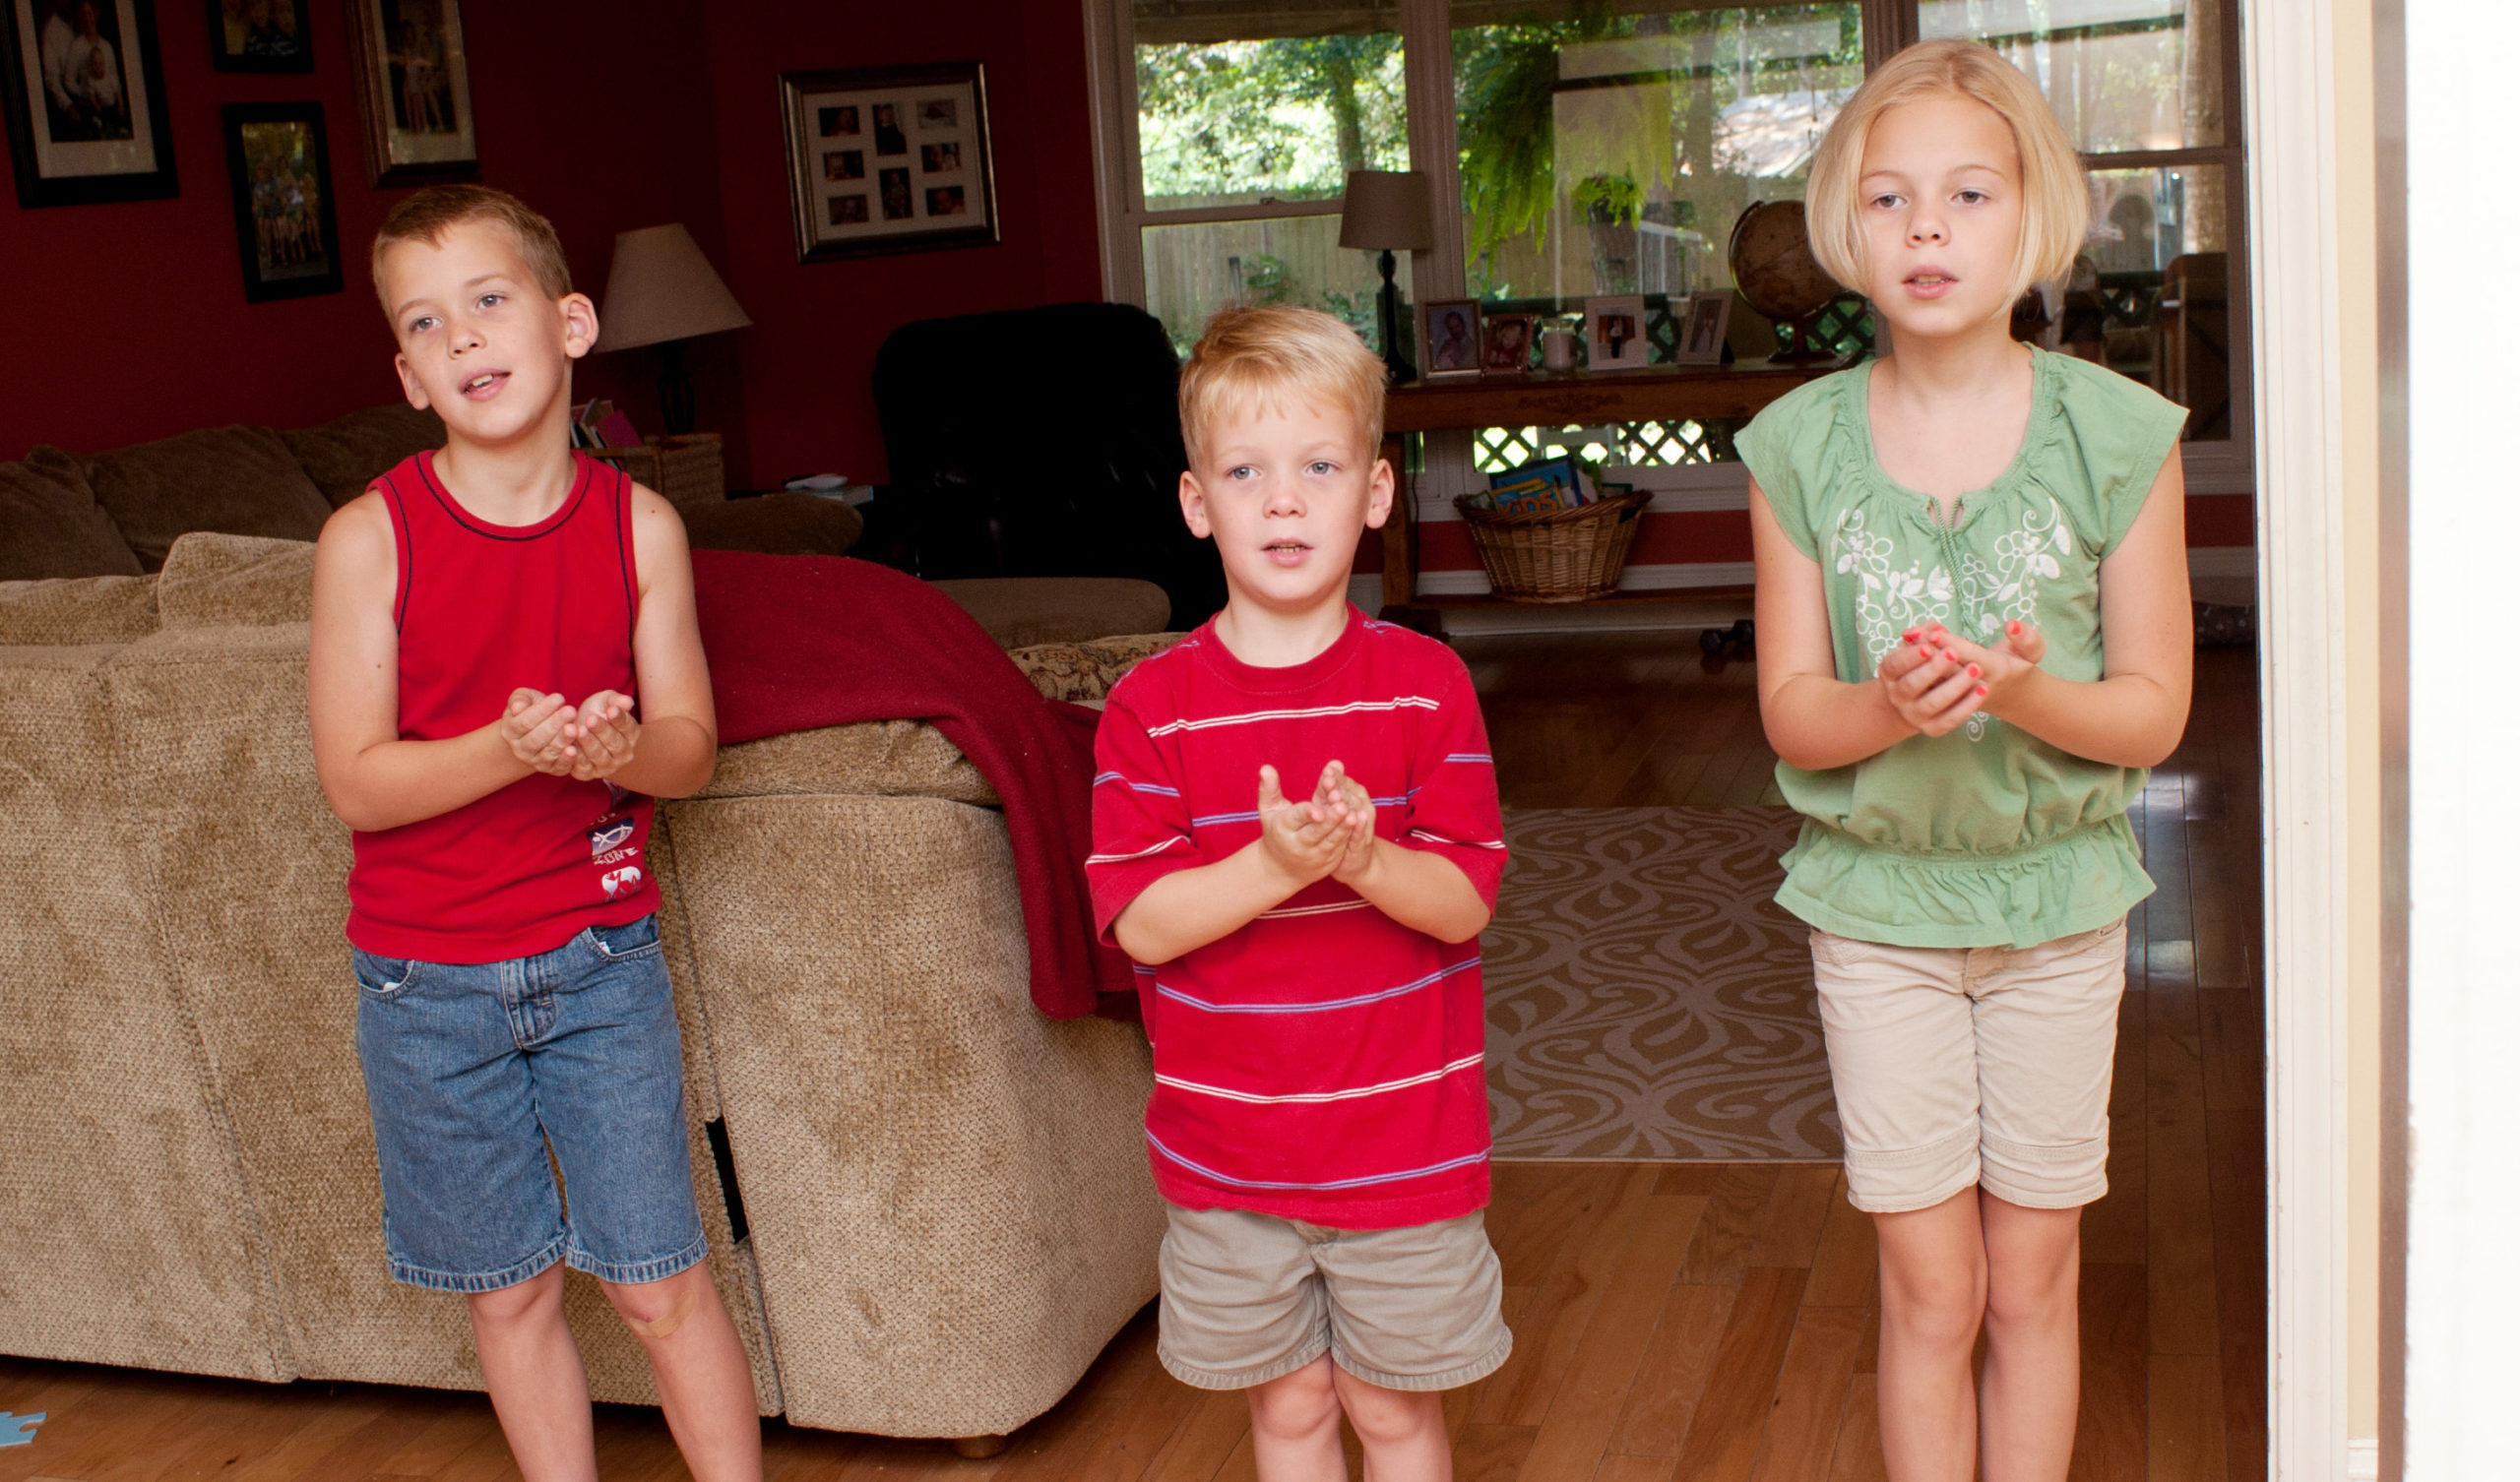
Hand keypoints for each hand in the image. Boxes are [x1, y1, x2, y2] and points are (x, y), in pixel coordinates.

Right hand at [501, 689, 579, 774]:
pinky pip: (559, 766)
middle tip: (570, 710)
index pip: (525, 722)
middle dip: (554, 724)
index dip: (542, 710)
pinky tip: (574, 749)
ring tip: (574, 727)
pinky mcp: (552, 769)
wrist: (539, 730)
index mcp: (510, 730)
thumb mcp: (524, 699)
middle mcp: (520, 749)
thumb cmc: (532, 708)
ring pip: (548, 752)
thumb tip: (517, 707)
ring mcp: (535, 761)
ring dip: (562, 740)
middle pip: (536, 738)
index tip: (559, 697)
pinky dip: (567, 759)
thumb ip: (520, 699)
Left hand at [565, 690, 640, 782]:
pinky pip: (582, 767)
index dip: (619, 719)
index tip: (611, 710)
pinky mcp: (588, 773)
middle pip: (615, 743)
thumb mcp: (607, 702)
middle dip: (602, 731)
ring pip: (599, 756)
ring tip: (579, 730)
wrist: (584, 733)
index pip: (627, 727)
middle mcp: (623, 754)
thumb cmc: (598, 714)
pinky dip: (575, 758)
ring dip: (589, 744)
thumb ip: (616, 701)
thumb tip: (627, 702)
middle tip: (591, 719)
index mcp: (631, 735)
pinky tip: (570, 747)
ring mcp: (607, 766)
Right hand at [1255, 764, 1347, 889]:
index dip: (1307, 814)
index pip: (1296, 819)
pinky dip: (1349, 837)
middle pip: (1315, 832)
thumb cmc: (1276, 829)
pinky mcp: (1328, 863)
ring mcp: (1314, 857)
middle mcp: (1297, 846)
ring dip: (1343, 829)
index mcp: (1282, 829)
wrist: (1282, 867)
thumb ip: (1269, 788)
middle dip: (1330, 820)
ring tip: (1354, 815)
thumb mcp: (1269, 810)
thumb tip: (1266, 767)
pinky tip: (1358, 824)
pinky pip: (1340, 849)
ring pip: (1330, 842)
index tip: (1319, 810)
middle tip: (1342, 807)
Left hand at [1314, 760, 1377, 883]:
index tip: (1328, 769)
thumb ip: (1328, 787)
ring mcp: (1363, 824)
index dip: (1336, 776)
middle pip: (1350, 794)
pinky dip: (1360, 825)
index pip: (1344, 783)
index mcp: (1350, 796)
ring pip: (1356, 811)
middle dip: (1339, 787)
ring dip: (1348, 804)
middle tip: (1328, 780)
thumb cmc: (1336, 828)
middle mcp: (1359, 807)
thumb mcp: (1328, 807)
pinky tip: (1356, 818)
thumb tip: (1333, 763)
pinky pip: (1361, 832)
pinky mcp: (1363, 842)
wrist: (1351, 859)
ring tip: (1336, 797)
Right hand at [1874, 629, 1984, 737]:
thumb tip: (1929, 631)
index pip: (1895, 664)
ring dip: (1954, 686)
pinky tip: (1982, 689)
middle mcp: (1897, 696)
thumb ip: (1926, 632)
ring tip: (1974, 669)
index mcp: (1890, 673)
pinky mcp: (1932, 728)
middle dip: (1933, 669)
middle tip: (1953, 653)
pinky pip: (1950, 719)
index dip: (1910, 657)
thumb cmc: (1922, 663)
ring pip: (1932, 703)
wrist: (1917, 700)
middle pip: (1911, 684)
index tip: (1928, 647)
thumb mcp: (1920, 644)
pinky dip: (1967, 705)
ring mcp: (1913, 714)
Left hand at [1918, 620, 2047, 713]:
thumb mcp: (2032, 652)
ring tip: (1909, 638)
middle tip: (1915, 634)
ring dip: (1919, 661)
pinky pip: (1927, 689)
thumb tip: (2011, 625)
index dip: (1953, 646)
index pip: (1973, 659)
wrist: (2007, 697)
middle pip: (1949, 672)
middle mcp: (1974, 687)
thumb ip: (2028, 638)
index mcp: (1996, 672)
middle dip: (1931, 653)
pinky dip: (1915, 668)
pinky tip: (1906, 647)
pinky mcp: (1944, 702)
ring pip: (1934, 682)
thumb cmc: (2016, 667)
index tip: (1935, 633)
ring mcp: (1959, 697)